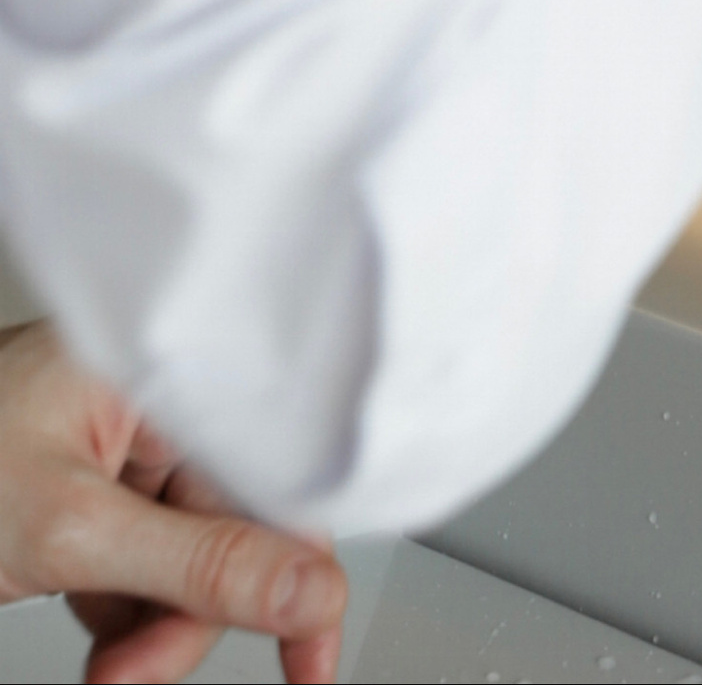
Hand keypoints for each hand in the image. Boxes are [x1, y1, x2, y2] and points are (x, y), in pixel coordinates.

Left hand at [0, 323, 342, 684]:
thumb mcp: (70, 531)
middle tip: (133, 676)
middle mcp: (154, 403)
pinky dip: (124, 625)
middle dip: (190, 620)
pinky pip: (147, 573)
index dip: (302, 567)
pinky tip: (94, 644)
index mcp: (167, 368)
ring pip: (191, 565)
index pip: (277, 467)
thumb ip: (198, 563)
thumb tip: (309, 590)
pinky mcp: (90, 502)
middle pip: (233, 530)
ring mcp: (120, 453)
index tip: (310, 663)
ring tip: (103, 668)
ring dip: (152, 636)